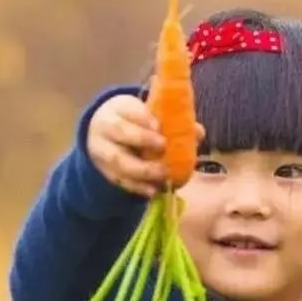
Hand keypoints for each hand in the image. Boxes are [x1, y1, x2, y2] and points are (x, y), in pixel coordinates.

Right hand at [86, 94, 203, 196]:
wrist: (103, 134)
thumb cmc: (133, 122)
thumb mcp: (146, 115)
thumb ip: (171, 122)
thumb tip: (198, 133)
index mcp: (117, 110)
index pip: (128, 110)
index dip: (143, 118)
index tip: (159, 125)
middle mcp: (106, 129)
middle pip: (119, 132)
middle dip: (141, 139)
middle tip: (164, 146)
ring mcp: (103, 152)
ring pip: (118, 161)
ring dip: (142, 169)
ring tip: (163, 174)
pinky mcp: (107, 172)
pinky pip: (121, 181)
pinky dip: (138, 187)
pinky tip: (153, 191)